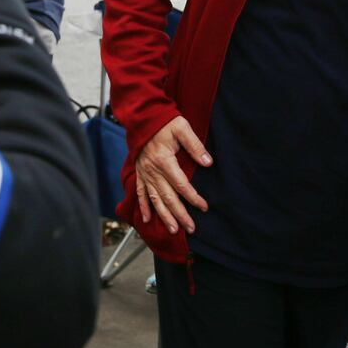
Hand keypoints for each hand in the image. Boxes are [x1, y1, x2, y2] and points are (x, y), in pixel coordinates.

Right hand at [134, 117, 212, 234]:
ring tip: (173, 230)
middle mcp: (152, 171)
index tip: (204, 207)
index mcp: (164, 161)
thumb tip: (208, 162)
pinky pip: (140, 193)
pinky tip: (147, 219)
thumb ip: (195, 146)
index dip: (193, 198)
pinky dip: (144, 206)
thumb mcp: (182, 128)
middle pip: (168, 197)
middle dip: (180, 214)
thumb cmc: (164, 122)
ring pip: (155, 199)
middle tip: (191, 228)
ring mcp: (144, 173)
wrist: (143, 118)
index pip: (181, 185)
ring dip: (164, 216)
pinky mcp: (139, 173)